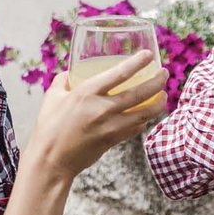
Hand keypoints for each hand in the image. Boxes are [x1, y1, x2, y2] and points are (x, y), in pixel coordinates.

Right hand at [28, 50, 166, 174]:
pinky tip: (146, 115)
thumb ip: (64, 81)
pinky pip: (136, 128)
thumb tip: (71, 72)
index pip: (120, 73)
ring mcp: (110, 127)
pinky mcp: (113, 141)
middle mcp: (102, 109)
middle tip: (164, 74)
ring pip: (144, 113)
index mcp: (86, 93)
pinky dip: (144, 120)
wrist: (51, 159)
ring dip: (158, 103)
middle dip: (157, 81)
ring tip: (163, 95)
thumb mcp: (52, 97)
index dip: (138, 62)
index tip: (149, 55)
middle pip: (140, 93)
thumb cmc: (49, 126)